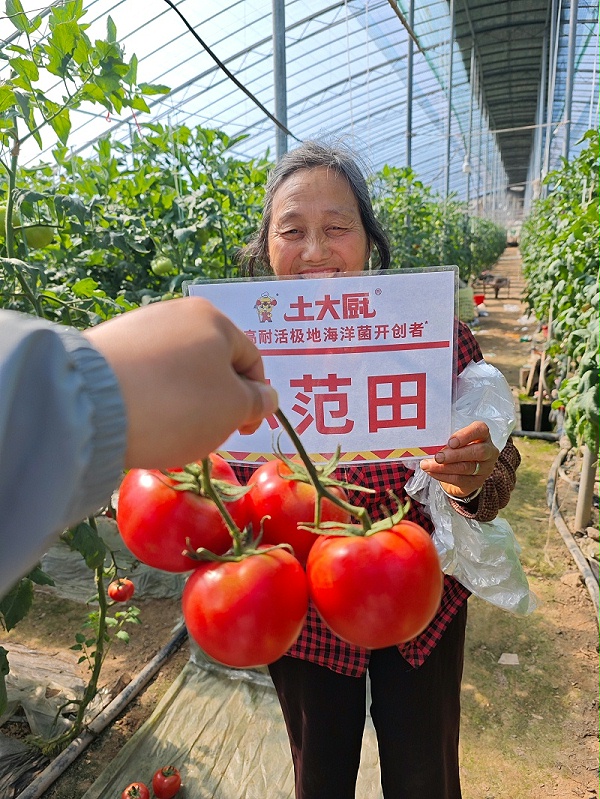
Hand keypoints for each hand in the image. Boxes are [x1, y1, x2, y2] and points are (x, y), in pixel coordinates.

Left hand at [85, 297, 277, 467]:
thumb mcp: (234, 409)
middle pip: (212, 364)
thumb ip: (258, 402)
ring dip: (184, 400)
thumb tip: (266, 397)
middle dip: (216, 400)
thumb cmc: (178, 404)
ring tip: (169, 429)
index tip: (245, 430)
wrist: (92, 403)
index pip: (251, 361)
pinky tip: (142, 418)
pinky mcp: (108, 345)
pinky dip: (152, 397)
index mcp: (214, 319)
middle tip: (205, 432)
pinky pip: (144, 375)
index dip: (256, 399)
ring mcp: (138, 326)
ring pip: (177, 370)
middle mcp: (176, 312)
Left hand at [420, 421, 498, 499]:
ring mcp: (485, 468)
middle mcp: (488, 451)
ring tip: (427, 465)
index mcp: (482, 435)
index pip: (480, 430)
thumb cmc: (457, 449)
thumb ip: (447, 440)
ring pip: (466, 468)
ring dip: (444, 467)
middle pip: (477, 452)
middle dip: (455, 455)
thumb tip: (429, 445)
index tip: (451, 442)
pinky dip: (443, 476)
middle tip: (438, 457)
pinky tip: (432, 472)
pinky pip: (459, 480)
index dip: (466, 435)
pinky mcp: (476, 482)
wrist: (462, 471)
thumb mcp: (454, 440)